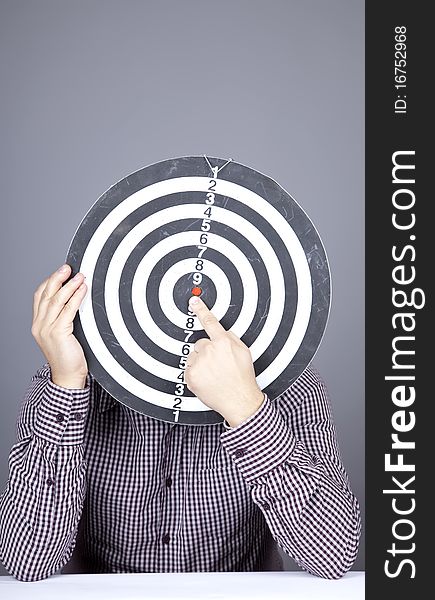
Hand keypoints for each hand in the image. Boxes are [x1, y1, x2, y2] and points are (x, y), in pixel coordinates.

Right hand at [31, 264, 87, 388]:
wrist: (68, 377)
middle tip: (68, 267)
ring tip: (79, 275)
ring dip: (69, 285)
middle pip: (46, 295)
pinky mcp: (57, 333)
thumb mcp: (64, 333)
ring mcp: (46, 329)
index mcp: (38, 324)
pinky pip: (68, 310)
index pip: (40, 296)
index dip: (50, 281)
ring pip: (56, 300)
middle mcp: (39, 325)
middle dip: (57, 278)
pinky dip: (76, 297)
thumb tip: (77, 297)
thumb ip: (65, 316)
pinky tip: (83, 289)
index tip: (62, 272)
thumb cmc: (69, 356)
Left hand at [184, 296, 263, 426]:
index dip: (201, 309)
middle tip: (217, 364)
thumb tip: (223, 333)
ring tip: (213, 374)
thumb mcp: (244, 352)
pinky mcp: (191, 376)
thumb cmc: (243, 378)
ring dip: (200, 363)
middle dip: (207, 352)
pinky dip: (196, 374)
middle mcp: (209, 351)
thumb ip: (231, 338)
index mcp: (223, 342)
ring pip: (193, 357)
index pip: (210, 321)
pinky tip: (207, 380)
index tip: (193, 301)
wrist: (239, 400)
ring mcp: (199, 364)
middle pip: (200, 344)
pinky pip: (189, 369)